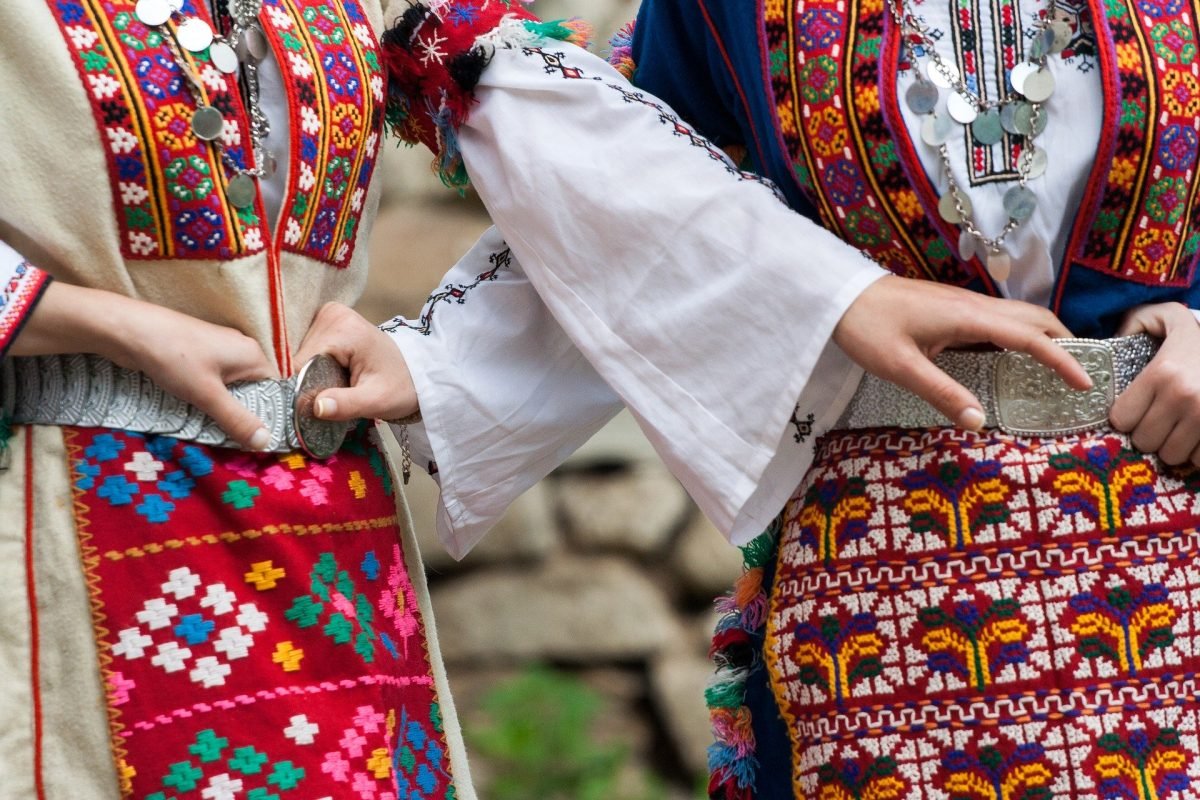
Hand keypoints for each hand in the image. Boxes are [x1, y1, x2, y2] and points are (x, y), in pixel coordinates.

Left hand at [13, 282, 277, 449]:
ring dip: (224, 407)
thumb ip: (237, 420)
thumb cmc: (174, 358)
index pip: (275, 390)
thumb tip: (266, 442)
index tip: (264, 440)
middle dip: (245, 414)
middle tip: (239, 442)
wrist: (129, 330)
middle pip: (253, 390)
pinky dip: (209, 397)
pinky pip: (213, 381)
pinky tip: (198, 412)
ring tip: (217, 431)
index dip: (271, 415)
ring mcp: (218, 350)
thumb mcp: (207, 395)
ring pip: (231, 387)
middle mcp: (240, 349)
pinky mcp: (197, 353)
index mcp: (252, 355)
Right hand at [293, 302, 417, 421]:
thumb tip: (317, 407)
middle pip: (298, 356)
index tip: (311, 407)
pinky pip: (305, 348)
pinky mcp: (326, 320)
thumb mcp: (377, 401)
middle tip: (328, 398)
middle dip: (306, 381)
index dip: (302, 387)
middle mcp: (332, 314)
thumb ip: (347, 404)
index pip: (302, 363)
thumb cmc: (399, 386)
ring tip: (332, 386)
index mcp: (343, 329)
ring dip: (308, 374)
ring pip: (299, 353)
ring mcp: (328, 314)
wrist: (414, 373)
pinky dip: (311, 365)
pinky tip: (326, 375)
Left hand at [833, 275, 1092, 430]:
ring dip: (1044, 335)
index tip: (1085, 383)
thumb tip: (980, 423)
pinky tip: (1014, 352)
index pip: (1029, 338)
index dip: (1061, 360)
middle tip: (1082, 373)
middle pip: (1033, 318)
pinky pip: (998, 317)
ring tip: (1059, 364)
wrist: (839, 295)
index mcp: (967, 317)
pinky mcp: (950, 305)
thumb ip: (942, 393)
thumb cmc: (867, 328)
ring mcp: (961, 302)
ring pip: (1017, 314)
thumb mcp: (901, 367)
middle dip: (1064, 342)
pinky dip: (1020, 332)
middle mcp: (972, 305)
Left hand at [1110, 302, 1199, 465]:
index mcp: (1162, 373)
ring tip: (1181, 427)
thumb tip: (1112, 340)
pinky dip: (1198, 453)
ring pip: (1171, 456)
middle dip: (1149, 433)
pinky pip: (1199, 462)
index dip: (1127, 417)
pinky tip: (1199, 436)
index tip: (1137, 409)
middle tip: (1161, 419)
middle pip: (1144, 442)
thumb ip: (1136, 321)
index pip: (1121, 419)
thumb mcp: (1170, 317)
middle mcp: (1184, 397)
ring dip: (1173, 446)